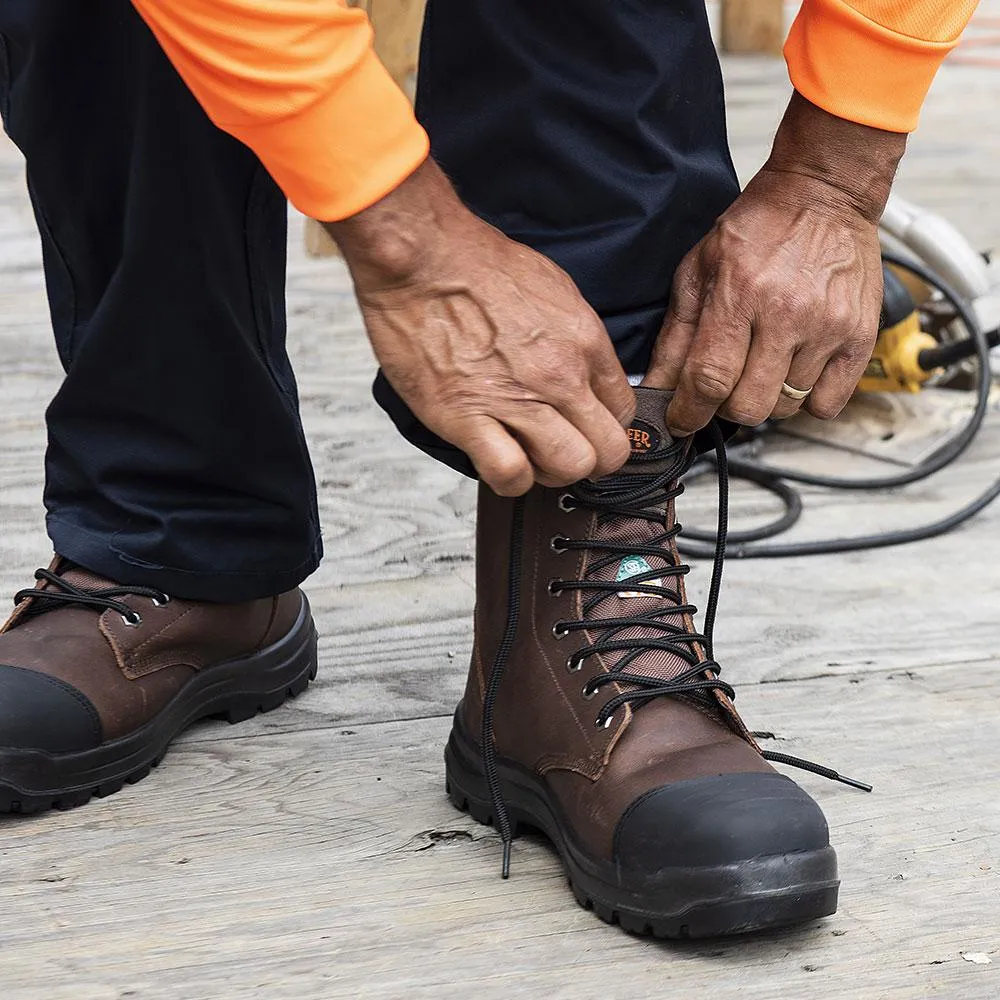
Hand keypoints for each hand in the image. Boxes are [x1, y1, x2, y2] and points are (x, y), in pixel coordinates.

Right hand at [327, 160, 633, 495]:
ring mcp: (515, 401)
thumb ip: (577, 336)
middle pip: (607, 452)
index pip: (624, 411)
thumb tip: (584, 371)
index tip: (584, 424)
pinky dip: (510, 479)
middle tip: (564, 449)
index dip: (604, 425)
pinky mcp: (466, 419)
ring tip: (530, 455)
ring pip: (567, 470)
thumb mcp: (553, 287)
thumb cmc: (477, 264)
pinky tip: (499, 461)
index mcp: (583, 342)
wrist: (421, 258)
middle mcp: (559, 376)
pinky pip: (509, 475)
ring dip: (551, 472)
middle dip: (590, 460)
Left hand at [644, 93, 905, 436]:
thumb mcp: (699, 270)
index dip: (689, 412)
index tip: (681, 421)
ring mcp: (828, 328)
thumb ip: (676, 334)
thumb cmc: (758, 229)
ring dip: (766, 398)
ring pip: (785, 408)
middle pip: (748, 405)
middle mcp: (787, 314)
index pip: (709, 379)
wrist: (824, 193)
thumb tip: (657, 387)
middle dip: (726, 406)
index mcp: (740, 294)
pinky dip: (807, 400)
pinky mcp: (860, 336)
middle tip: (726, 384)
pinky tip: (796, 371)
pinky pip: (827, 404)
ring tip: (764, 365)